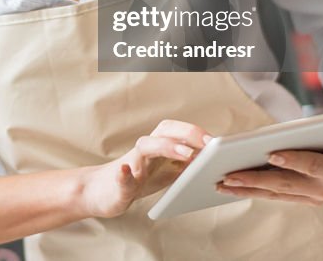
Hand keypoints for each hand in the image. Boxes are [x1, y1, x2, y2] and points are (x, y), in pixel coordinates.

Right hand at [79, 120, 212, 218]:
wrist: (103, 192)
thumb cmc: (138, 179)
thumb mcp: (167, 172)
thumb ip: (185, 164)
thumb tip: (215, 161)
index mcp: (158, 145)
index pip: (178, 130)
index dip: (197, 133)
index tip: (219, 141)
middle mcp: (145, 149)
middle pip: (165, 131)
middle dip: (187, 134)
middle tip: (209, 144)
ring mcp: (131, 164)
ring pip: (146, 147)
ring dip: (166, 147)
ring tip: (186, 155)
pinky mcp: (118, 183)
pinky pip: (121, 177)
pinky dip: (123, 174)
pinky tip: (125, 171)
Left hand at [215, 116, 322, 205]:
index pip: (312, 165)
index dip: (292, 160)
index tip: (270, 154)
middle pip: (284, 184)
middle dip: (254, 179)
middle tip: (228, 175)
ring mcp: (312, 197)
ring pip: (274, 193)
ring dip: (246, 189)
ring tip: (221, 184)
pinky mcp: (301, 198)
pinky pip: (273, 195)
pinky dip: (251, 191)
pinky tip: (230, 187)